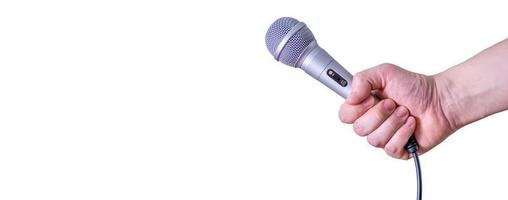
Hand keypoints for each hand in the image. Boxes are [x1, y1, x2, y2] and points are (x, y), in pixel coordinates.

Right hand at [339, 63, 454, 158]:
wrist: (441, 100)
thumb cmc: (416, 87)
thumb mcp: (385, 72)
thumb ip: (362, 79)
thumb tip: (350, 97)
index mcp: (365, 105)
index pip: (345, 115)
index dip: (356, 108)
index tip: (370, 98)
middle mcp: (372, 122)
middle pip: (358, 129)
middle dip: (379, 114)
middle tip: (393, 103)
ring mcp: (384, 136)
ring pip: (374, 140)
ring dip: (393, 123)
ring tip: (405, 112)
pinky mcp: (398, 149)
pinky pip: (390, 148)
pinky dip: (403, 133)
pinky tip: (411, 124)